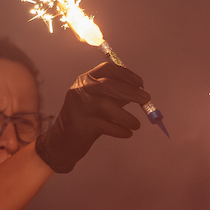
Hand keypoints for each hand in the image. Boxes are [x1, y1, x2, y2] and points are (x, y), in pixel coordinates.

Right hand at [35, 61, 151, 173]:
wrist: (63, 140)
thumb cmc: (86, 119)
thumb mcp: (99, 101)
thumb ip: (116, 95)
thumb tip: (140, 92)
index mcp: (86, 80)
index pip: (107, 69)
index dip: (126, 74)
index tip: (140, 83)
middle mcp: (81, 90)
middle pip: (108, 85)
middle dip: (131, 92)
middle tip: (146, 100)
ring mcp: (79, 107)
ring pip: (106, 106)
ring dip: (126, 115)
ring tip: (137, 124)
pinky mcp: (81, 125)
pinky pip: (105, 126)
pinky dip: (119, 129)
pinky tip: (127, 133)